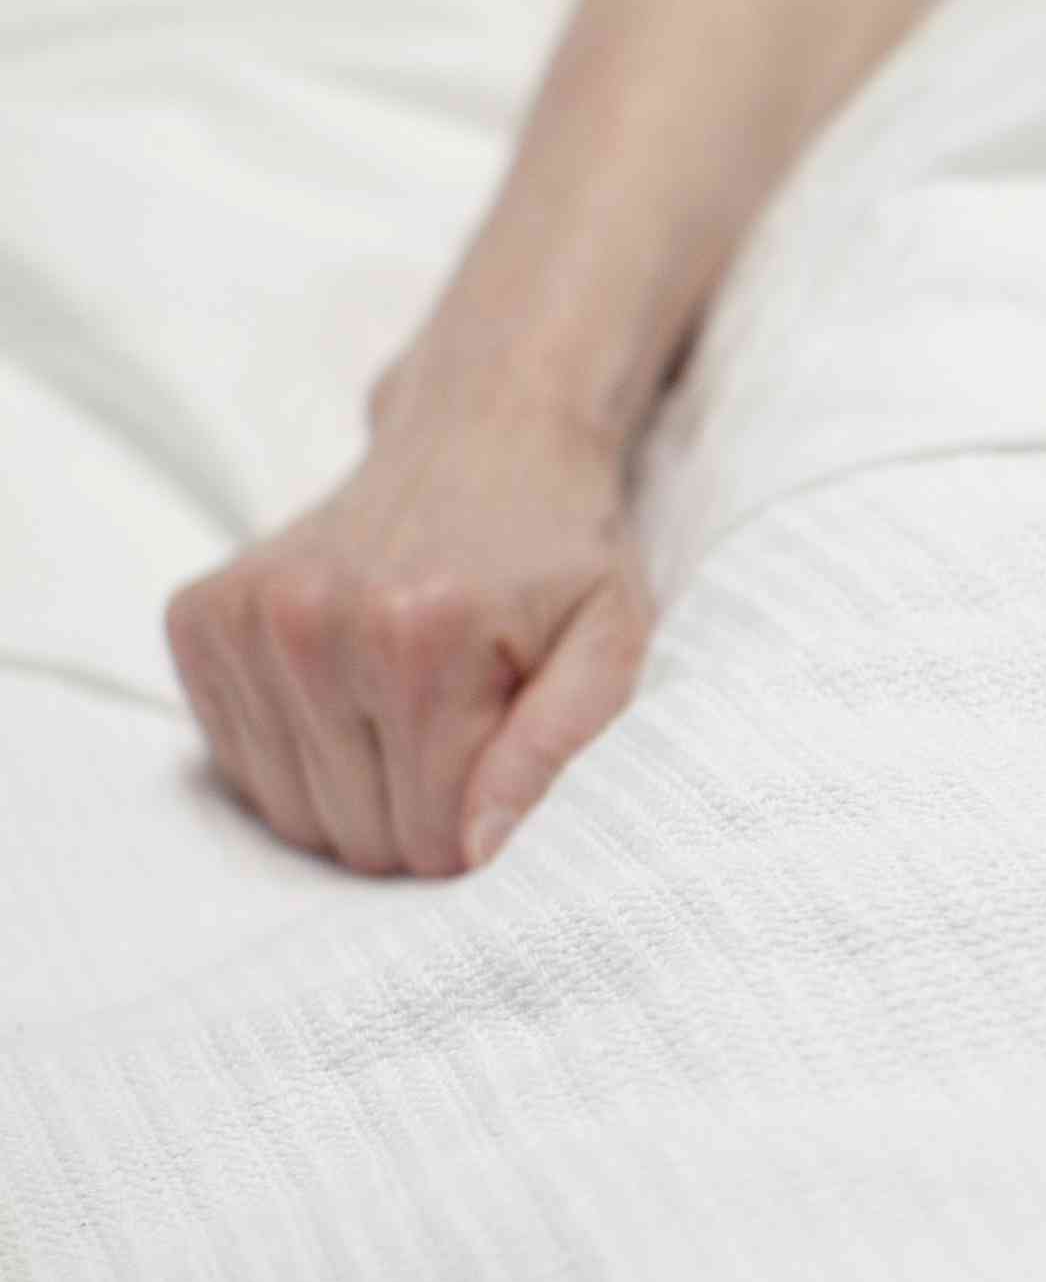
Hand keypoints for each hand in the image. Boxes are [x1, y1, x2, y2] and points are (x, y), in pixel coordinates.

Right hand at [163, 404, 650, 876]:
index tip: (497, 789)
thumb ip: (557, 746)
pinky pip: (231, 759)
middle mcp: (316, 623)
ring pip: (286, 809)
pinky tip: (345, 695)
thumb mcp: (610, 644)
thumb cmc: (559, 550)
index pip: (427, 834)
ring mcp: (247, 617)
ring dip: (350, 793)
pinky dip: (292, 754)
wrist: (485, 433)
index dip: (471, 838)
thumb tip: (479, 848)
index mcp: (422, 637)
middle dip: (412, 822)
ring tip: (404, 719)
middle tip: (456, 749)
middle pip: (353, 830)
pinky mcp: (199, 615)